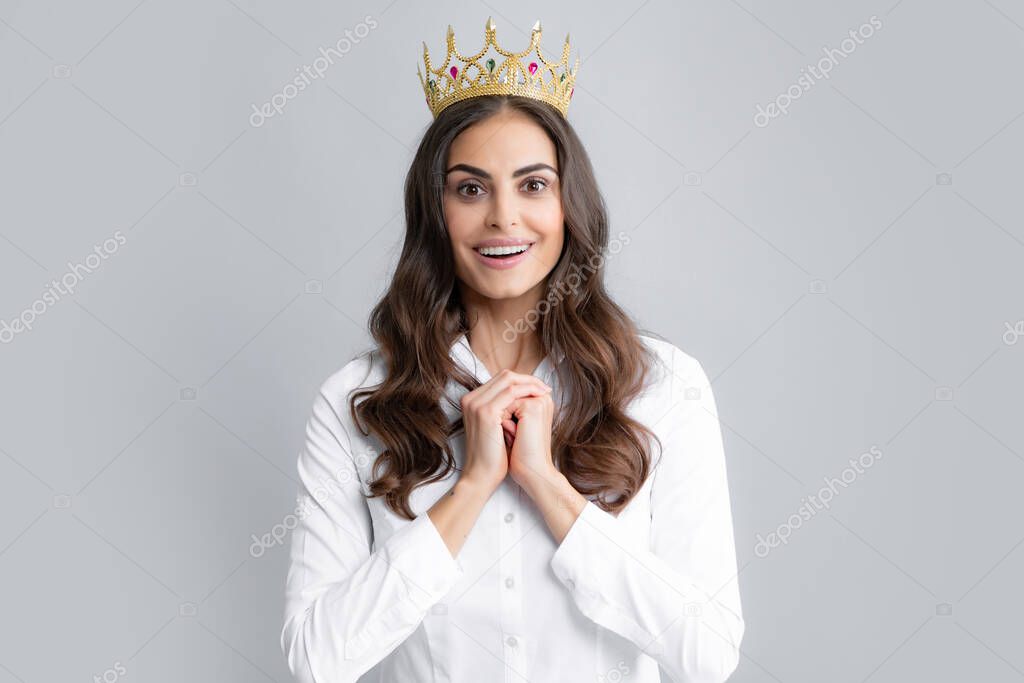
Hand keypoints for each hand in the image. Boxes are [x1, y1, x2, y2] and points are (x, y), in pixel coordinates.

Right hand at [460, 369, 551, 491]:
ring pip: (508, 380)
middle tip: (545, 387)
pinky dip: (527, 392)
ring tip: (545, 392)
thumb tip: (524, 397)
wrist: (482, 475)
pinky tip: (539, 397)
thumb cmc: (492, 455)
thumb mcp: (497, 426)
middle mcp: (471, 399)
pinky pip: (511, 392)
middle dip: (528, 379)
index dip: (522, 381)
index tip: (539, 388)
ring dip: (530, 384)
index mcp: (472, 401)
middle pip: (504, 376)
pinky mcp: (485, 412)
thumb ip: (504, 409)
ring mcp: (477, 404)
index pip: (500, 379)